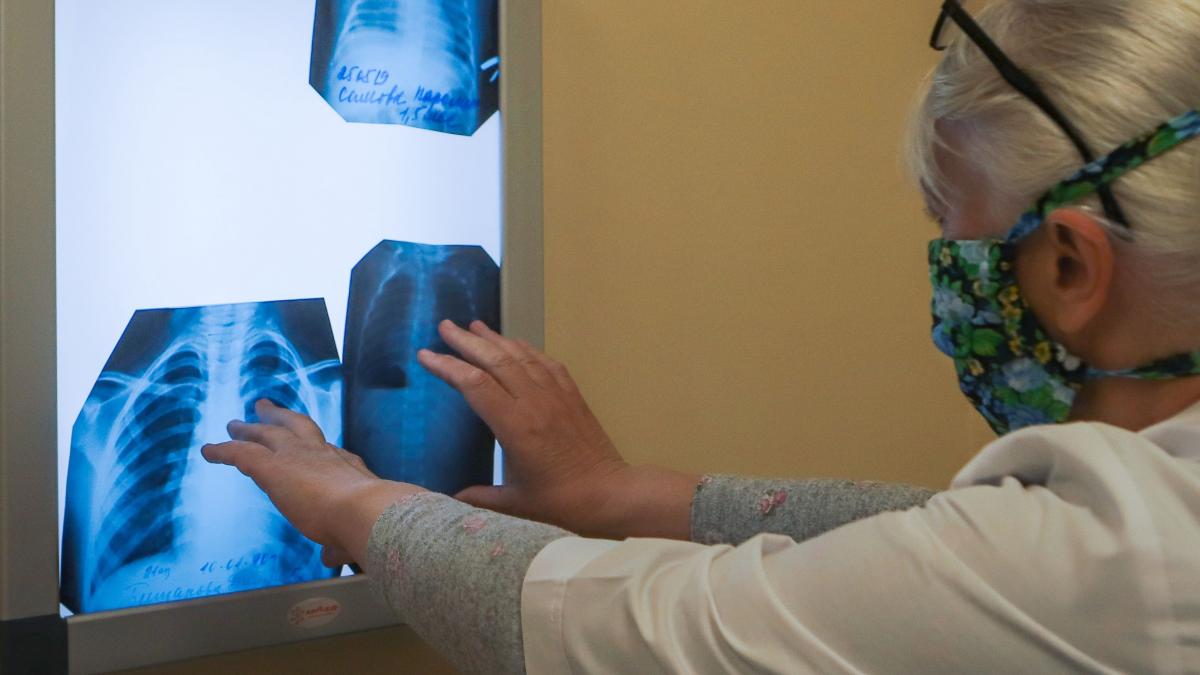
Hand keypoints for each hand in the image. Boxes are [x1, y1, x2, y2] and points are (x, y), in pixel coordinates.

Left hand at [202, 399, 424, 566]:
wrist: (363, 510)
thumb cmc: (367, 521)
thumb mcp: (354, 532)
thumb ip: (338, 545)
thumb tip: (332, 557)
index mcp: (346, 467)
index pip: (326, 452)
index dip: (315, 450)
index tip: (309, 450)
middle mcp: (321, 453)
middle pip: (296, 427)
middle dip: (280, 418)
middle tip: (265, 408)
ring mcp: (296, 455)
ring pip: (268, 432)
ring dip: (250, 428)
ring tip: (235, 424)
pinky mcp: (272, 466)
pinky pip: (241, 453)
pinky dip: (223, 451)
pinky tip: (208, 451)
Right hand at [418, 320, 634, 535]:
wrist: (612, 494)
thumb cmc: (563, 503)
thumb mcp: (516, 505)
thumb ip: (480, 499)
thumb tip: (450, 500)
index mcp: (516, 427)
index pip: (475, 385)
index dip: (448, 366)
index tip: (425, 355)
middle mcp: (536, 403)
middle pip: (496, 361)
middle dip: (467, 341)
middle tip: (444, 326)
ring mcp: (557, 395)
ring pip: (521, 357)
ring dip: (496, 339)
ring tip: (474, 326)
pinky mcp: (573, 396)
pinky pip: (546, 363)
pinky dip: (527, 349)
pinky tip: (516, 343)